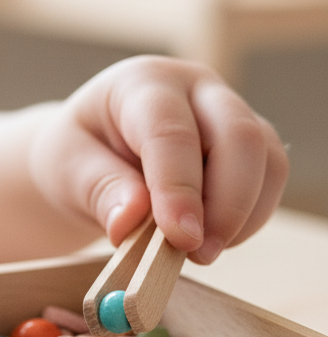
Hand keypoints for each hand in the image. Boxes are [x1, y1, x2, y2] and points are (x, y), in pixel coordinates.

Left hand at [28, 56, 288, 262]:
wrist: (89, 157)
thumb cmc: (75, 156)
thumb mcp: (66, 171)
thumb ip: (99, 191)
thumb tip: (130, 222)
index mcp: (141, 83)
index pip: (170, 131)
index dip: (179, 187)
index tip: (181, 237)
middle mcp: (194, 88)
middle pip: (238, 135)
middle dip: (226, 204)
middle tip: (197, 254)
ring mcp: (228, 112)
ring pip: (265, 158)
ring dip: (241, 215)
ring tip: (199, 254)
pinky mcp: (249, 144)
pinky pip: (269, 180)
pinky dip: (249, 218)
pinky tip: (213, 240)